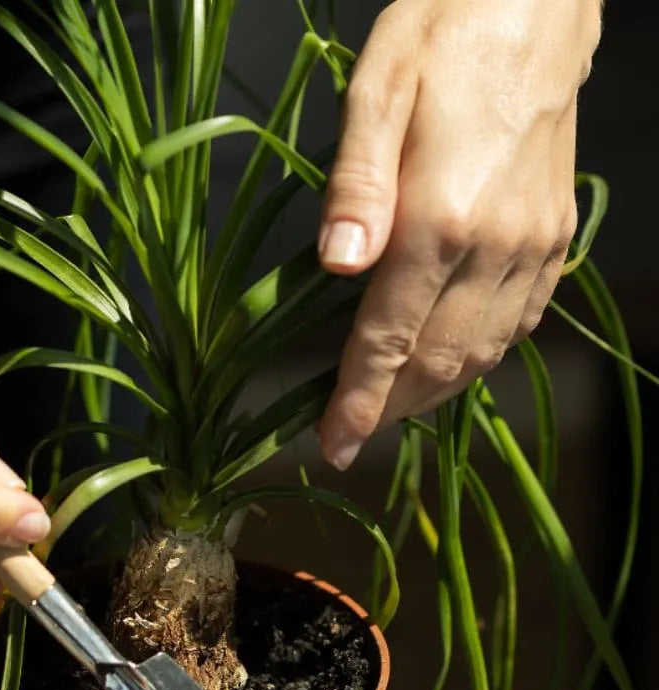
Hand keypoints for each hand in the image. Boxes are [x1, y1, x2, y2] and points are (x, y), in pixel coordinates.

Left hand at [315, 0, 600, 468]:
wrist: (535, 1)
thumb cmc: (442, 34)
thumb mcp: (377, 90)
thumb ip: (355, 187)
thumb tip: (337, 265)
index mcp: (440, 218)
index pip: (388, 338)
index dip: (358, 401)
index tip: (334, 446)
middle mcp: (495, 245)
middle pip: (436, 361)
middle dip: (390, 408)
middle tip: (351, 432)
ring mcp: (533, 244)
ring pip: (482, 353)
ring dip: (432, 393)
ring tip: (389, 408)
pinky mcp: (555, 237)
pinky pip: (518, 323)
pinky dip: (478, 359)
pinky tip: (448, 363)